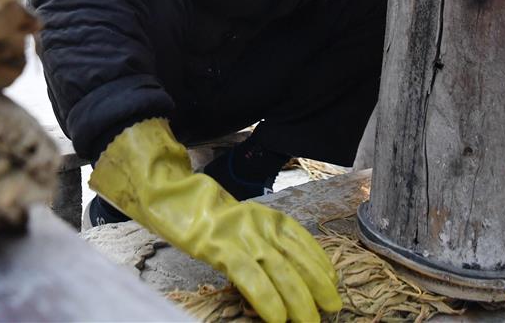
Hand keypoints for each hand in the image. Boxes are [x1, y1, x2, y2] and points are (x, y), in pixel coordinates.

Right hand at [89, 118, 341, 321]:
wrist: (170, 195)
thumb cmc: (204, 213)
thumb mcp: (240, 221)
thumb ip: (261, 239)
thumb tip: (283, 269)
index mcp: (265, 216)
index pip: (302, 240)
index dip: (321, 263)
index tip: (333, 282)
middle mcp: (259, 224)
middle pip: (297, 259)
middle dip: (318, 286)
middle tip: (333, 307)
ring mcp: (241, 236)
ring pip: (281, 271)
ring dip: (299, 301)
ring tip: (310, 321)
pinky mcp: (221, 249)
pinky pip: (252, 279)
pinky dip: (268, 300)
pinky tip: (278, 318)